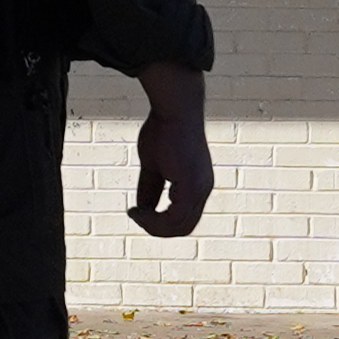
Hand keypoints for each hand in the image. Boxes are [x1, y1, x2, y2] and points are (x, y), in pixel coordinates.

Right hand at [128, 62, 212, 238]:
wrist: (175, 110)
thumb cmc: (164, 129)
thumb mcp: (153, 165)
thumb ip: (150, 188)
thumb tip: (142, 209)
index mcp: (197, 184)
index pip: (183, 218)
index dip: (159, 222)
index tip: (136, 211)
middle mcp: (203, 190)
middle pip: (183, 228)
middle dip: (156, 228)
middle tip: (135, 215)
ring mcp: (200, 189)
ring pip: (179, 227)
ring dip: (154, 226)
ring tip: (135, 213)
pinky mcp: (193, 186)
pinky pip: (175, 218)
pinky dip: (155, 220)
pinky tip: (138, 210)